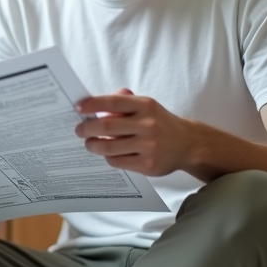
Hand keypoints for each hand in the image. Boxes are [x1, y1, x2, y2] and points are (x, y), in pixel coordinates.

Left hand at [75, 89, 196, 176]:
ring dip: (93, 145)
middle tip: (79, 130)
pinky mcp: (148, 165)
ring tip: (90, 143)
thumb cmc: (159, 122)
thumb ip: (123, 101)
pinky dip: (108, 157)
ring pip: (109, 147)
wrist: (188, 144)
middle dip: (87, 129)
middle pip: (107, 127)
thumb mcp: (146, 106)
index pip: (113, 102)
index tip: (78, 108)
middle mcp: (148, 125)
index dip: (93, 104)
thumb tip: (95, 103)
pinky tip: (108, 153)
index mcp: (146, 105)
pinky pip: (117, 161)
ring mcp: (149, 146)